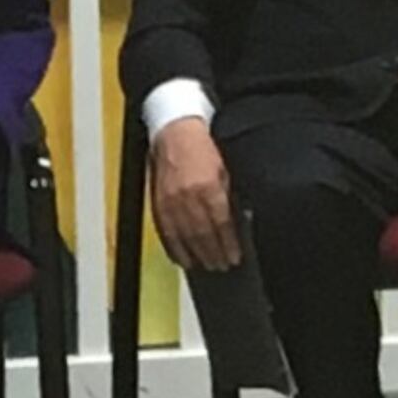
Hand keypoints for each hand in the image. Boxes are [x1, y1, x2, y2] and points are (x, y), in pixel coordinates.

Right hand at [149, 115, 240, 270]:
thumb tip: (240, 221)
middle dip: (213, 254)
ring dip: (196, 255)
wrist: (174, 131)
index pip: (221, 225)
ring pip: (183, 237)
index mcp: (208, 187)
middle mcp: (188, 196)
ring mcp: (170, 201)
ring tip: (206, 265)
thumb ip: (230, 196)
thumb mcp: (225, 169)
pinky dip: (174, 248)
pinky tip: (182, 258)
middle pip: (202, 235)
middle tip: (222, 266)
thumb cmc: (202, 147)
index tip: (234, 257)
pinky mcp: (157, 203)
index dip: (228, 244)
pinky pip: (165, 232)